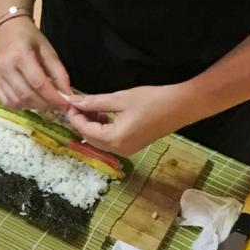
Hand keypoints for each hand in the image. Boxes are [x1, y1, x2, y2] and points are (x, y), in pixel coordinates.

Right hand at [0, 16, 71, 111]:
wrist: (8, 29)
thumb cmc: (30, 37)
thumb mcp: (48, 50)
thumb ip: (59, 73)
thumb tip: (67, 95)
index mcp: (21, 56)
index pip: (38, 83)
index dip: (53, 97)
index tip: (66, 105)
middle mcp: (6, 68)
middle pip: (27, 95)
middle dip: (46, 104)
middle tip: (59, 105)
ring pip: (17, 102)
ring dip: (34, 106)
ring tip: (46, 102)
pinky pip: (7, 102)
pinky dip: (21, 105)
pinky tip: (31, 101)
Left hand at [65, 83, 191, 156]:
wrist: (181, 106)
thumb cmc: (151, 100)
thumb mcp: (119, 98)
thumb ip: (94, 102)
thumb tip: (73, 101)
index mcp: (115, 139)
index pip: (84, 129)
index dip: (74, 115)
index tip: (68, 101)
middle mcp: (119, 149)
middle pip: (89, 137)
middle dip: (81, 121)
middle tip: (77, 103)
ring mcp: (126, 150)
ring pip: (98, 140)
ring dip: (91, 125)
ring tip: (92, 106)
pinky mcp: (132, 147)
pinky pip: (109, 141)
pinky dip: (102, 129)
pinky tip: (104, 114)